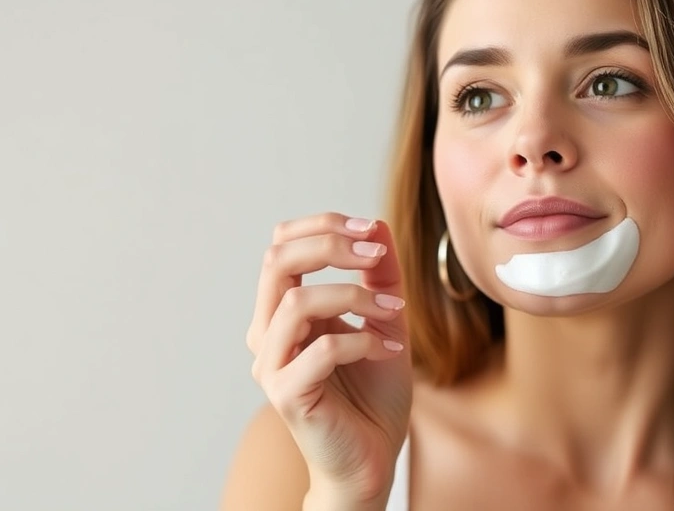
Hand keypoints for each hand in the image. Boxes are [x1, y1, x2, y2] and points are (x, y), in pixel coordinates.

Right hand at [247, 212, 412, 502]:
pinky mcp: (288, 395)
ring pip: (296, 303)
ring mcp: (272, 366)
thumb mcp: (386, 321)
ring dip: (355, 296)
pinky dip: (363, 340)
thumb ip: (380, 277)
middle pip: (277, 261)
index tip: (371, 229)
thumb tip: (377, 227)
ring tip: (395, 313)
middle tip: (376, 253)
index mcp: (283, 312)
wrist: (372, 458)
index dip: (322, 226)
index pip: (281, 246)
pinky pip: (322, 350)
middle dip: (330, 245)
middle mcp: (268, 335)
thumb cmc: (373, 394)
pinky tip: (389, 351)